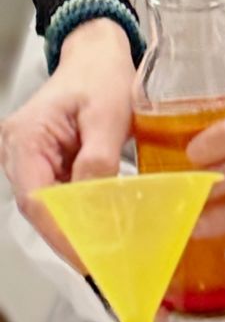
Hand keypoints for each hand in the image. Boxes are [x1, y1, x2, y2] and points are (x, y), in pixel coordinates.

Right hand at [0, 19, 134, 266]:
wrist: (97, 56)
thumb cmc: (100, 75)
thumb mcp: (108, 113)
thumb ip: (99, 156)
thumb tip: (94, 197)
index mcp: (26, 137)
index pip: (37, 199)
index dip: (62, 234)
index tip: (88, 258)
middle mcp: (18, 151)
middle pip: (39, 209)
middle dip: (71, 239)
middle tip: (104, 266)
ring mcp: (29, 159)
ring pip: (48, 207)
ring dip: (76, 229)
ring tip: (108, 253)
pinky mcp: (45, 164)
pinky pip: (59, 196)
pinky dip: (80, 214)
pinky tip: (103, 228)